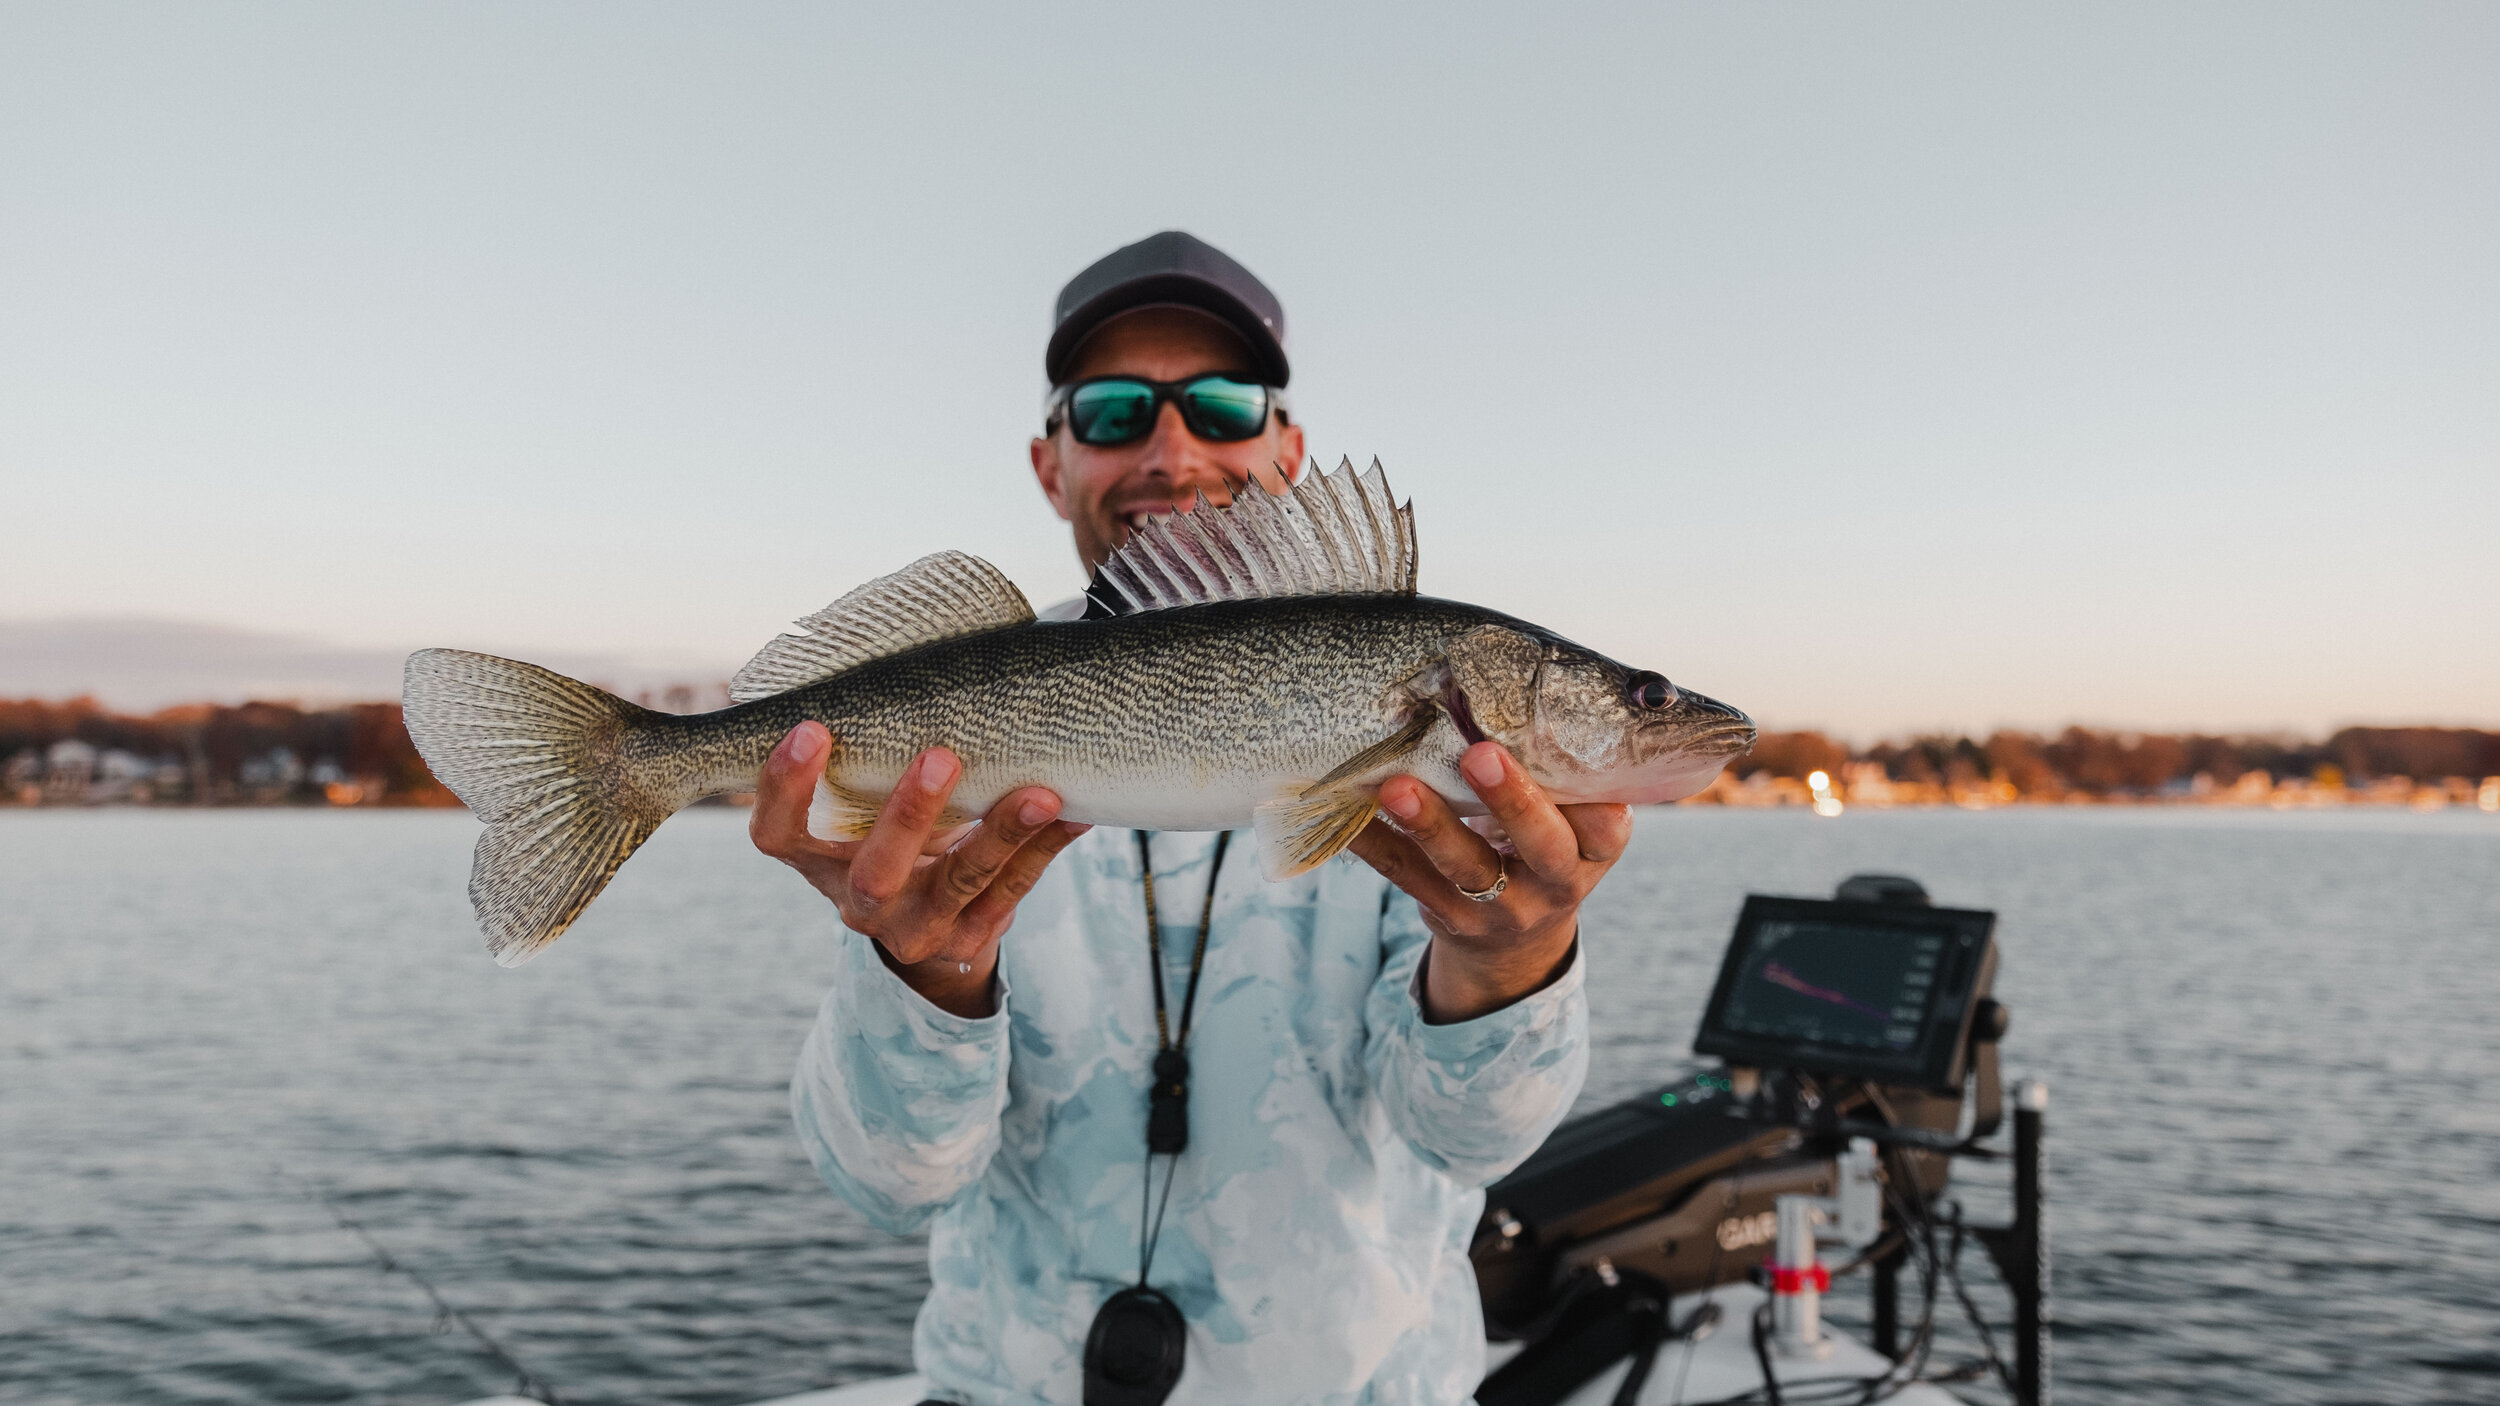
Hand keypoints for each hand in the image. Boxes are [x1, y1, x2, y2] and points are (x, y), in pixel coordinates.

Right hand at [749, 723, 1089, 1017]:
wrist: (928, 931)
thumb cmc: (894, 840)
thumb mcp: (866, 809)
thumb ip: (873, 760)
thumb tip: (918, 661)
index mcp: (818, 863)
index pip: (777, 835)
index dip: (784, 787)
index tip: (812, 727)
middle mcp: (859, 904)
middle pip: (875, 873)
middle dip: (908, 816)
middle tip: (940, 757)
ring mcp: (915, 931)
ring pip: (958, 884)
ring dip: (1001, 834)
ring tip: (1041, 794)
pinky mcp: (967, 942)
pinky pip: (1010, 892)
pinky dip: (1043, 850)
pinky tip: (1073, 816)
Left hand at [1347, 741, 1630, 1022]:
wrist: (1515, 941)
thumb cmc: (1540, 848)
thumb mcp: (1569, 823)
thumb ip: (1555, 776)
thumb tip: (1506, 689)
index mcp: (1594, 850)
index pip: (1605, 827)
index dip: (1592, 799)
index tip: (1564, 754)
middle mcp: (1556, 883)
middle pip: (1542, 846)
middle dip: (1512, 801)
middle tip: (1478, 755)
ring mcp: (1503, 908)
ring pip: (1467, 868)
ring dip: (1430, 825)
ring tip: (1397, 788)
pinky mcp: (1451, 918)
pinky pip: (1408, 877)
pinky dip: (1376, 844)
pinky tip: (1349, 816)